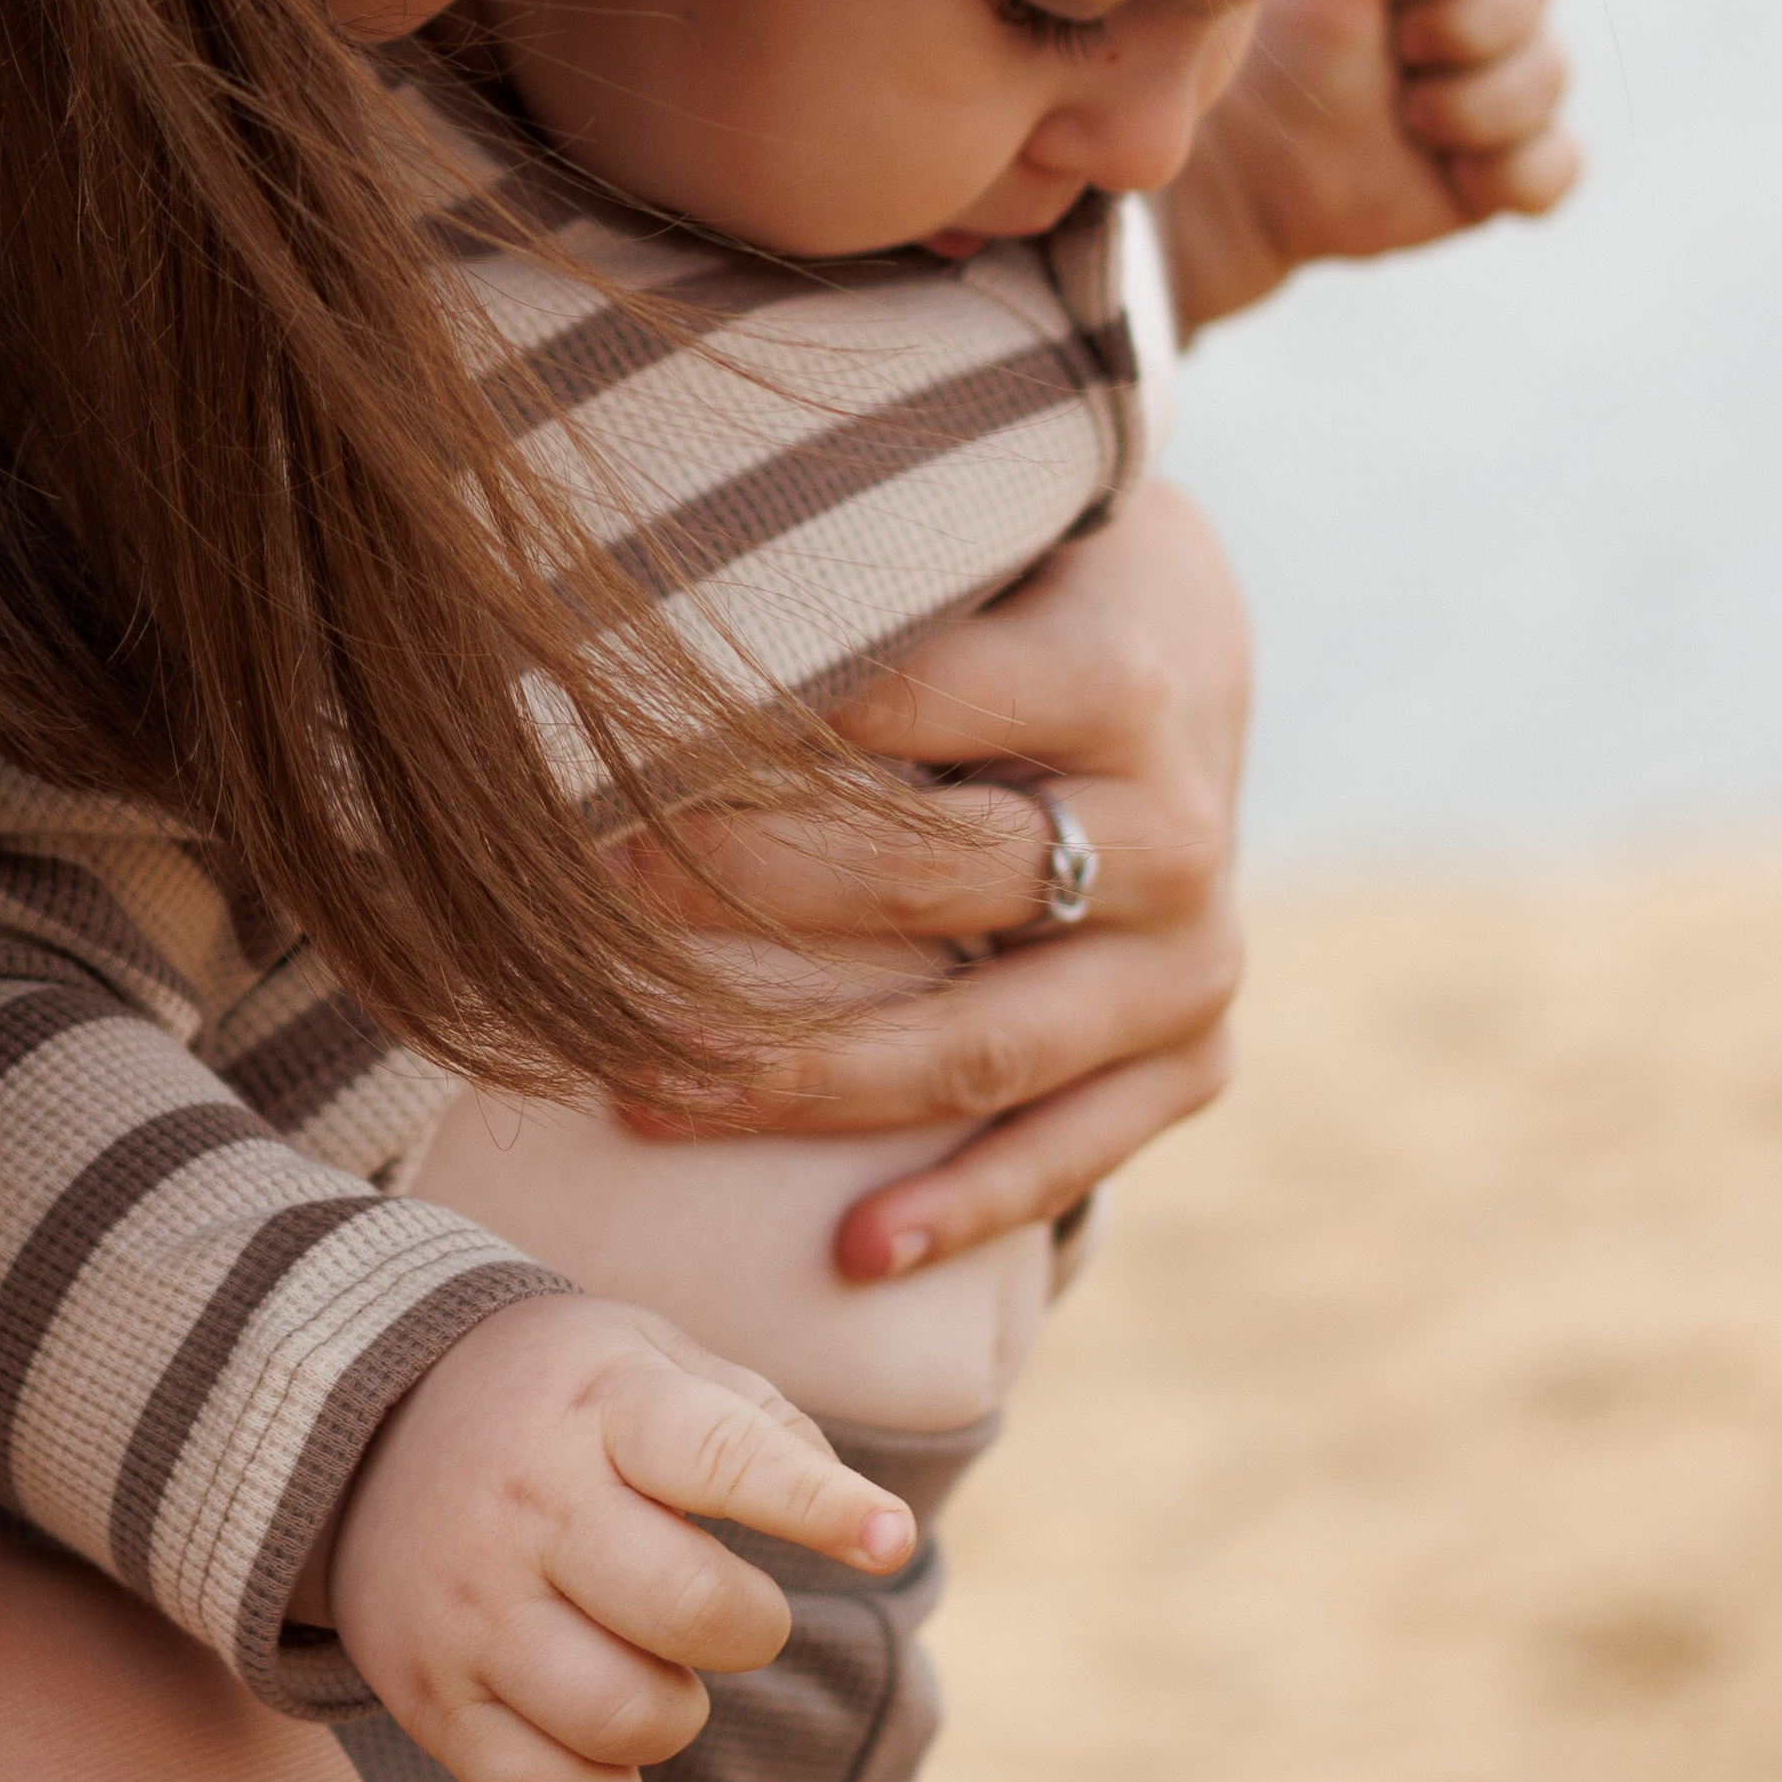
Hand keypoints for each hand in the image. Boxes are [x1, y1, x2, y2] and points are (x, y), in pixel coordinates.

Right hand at [322, 1292, 915, 1781]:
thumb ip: (757, 1421)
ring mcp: (472, 1608)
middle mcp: (529, 1504)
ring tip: (657, 1660)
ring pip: (628, 1717)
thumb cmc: (557, 1394)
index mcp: (598, 1404)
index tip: (888, 1539)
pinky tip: (607, 1733)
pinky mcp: (430, 1696)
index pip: (720, 1455)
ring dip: (680, 1709)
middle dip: (752, 1624)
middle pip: (692, 1610)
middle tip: (736, 1605)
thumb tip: (865, 1520)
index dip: (817, 1505)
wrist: (368, 1416)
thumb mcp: (648, 1355)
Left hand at [616, 481, 1247, 1282]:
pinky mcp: (1197, 1052)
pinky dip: (966, 1206)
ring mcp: (1192, 959)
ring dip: (806, 1078)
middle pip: (926, 882)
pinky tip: (852, 1252)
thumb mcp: (980, 530)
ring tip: (645, 1091)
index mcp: (1115, 676)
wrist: (1189, 655)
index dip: (749, 726)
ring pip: (983, 1046)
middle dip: (739, 893)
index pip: (906, 707)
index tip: (610, 745)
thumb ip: (863, 558)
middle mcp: (1173, 827)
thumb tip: (621, 559)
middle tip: (584, 899)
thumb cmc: (1025, 582)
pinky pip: (1077, 1151)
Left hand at [1161, 0, 1579, 332]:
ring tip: (1410, 116)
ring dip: (1477, 103)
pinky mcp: (1506, 163)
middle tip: (1401, 50)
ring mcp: (1497, 78)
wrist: (1243, 181)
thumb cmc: (1263, 61)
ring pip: (1547, 68)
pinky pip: (1557, 162)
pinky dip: (1513, 172)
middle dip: (1463, 23)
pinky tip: (1456, 174)